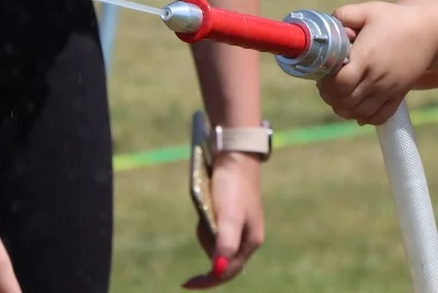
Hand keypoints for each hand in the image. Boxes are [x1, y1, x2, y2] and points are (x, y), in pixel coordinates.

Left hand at [182, 152, 264, 288]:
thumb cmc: (233, 187)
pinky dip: (206, 221)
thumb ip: (225, 244)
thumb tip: (218, 270)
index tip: (186, 283)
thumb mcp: (228, 217)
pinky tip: (208, 205)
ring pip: (215, 242)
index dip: (209, 280)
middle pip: (220, 258)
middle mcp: (247, 236)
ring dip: (205, 231)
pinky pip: (214, 228)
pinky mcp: (231, 214)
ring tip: (207, 209)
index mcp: (250, 241)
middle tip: (202, 223)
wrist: (235, 157)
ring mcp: (239, 225)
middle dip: (206, 244)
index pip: (228, 271)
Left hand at [317, 2, 436, 125]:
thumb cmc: (396, 19)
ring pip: (359, 113)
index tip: (325, 73)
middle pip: (345, 101)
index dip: (327, 82)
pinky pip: (379, 117)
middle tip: (328, 84)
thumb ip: (344, 15)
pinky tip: (358, 106)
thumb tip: (328, 27)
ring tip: (341, 94)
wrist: (429, 31)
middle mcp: (377, 77)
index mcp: (366, 57)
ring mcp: (388, 89)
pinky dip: (365, 117)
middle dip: (331, 96)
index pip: (339, 83)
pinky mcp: (398, 95)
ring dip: (344, 108)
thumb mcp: (369, 10)